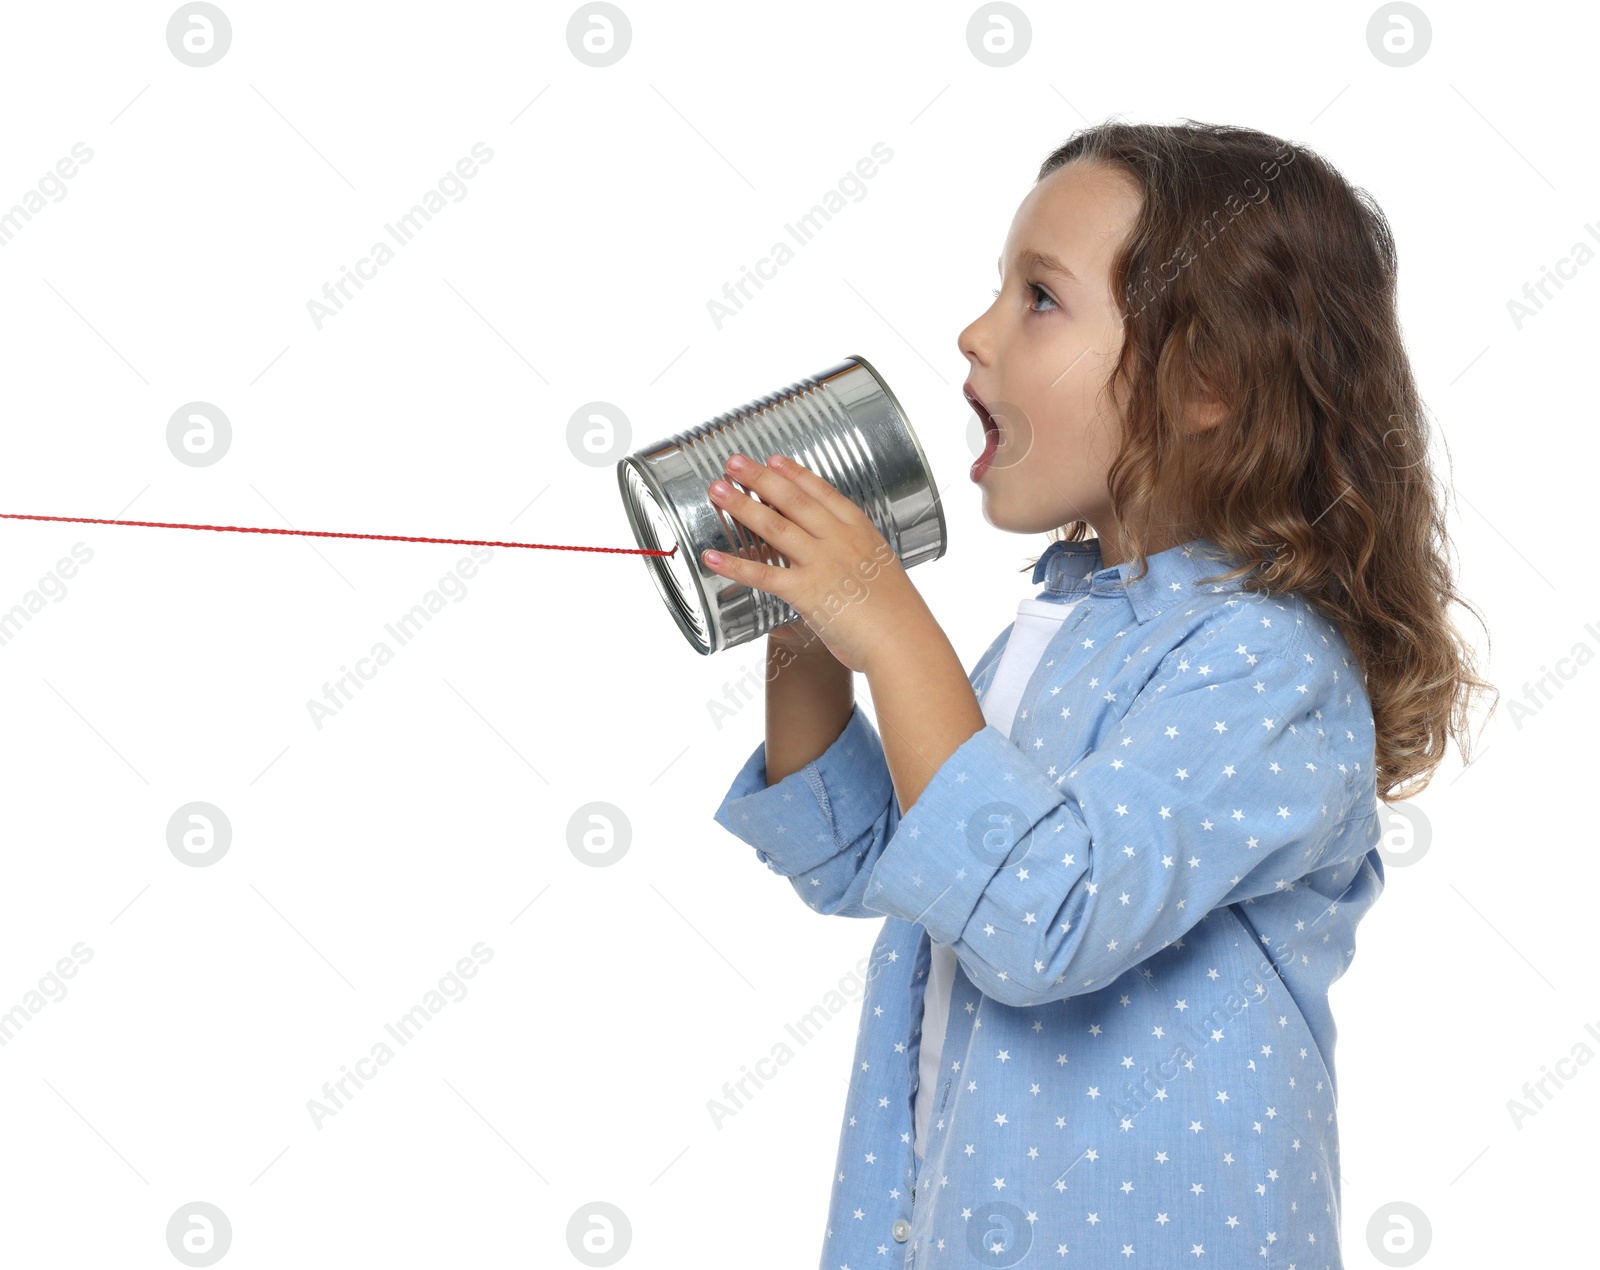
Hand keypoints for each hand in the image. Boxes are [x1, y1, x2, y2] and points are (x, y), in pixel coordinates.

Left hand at [700, 452, 928, 674]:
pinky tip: (711, 556)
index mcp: (861, 532)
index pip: (822, 493)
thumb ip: (857, 564)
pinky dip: (734, 565)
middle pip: (793, 500)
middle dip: (760, 478)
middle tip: (734, 462)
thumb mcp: (882, 573)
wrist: (904, 641)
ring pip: (774, 526)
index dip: (794, 474)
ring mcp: (822, 563)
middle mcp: (839, 540)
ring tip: (717, 490)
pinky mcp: (806, 591)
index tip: (774, 459)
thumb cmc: (899, 616)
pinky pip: (762, 575)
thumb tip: (841, 570)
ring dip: (741, 506)